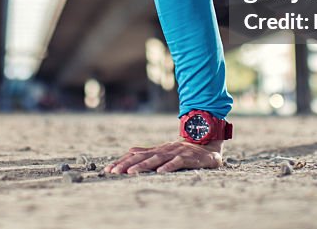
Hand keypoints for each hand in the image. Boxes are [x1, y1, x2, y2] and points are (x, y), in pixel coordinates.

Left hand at [104, 139, 223, 174]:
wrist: (207, 145)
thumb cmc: (184, 150)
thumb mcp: (164, 150)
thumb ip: (148, 151)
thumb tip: (130, 150)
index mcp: (156, 150)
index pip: (136, 156)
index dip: (122, 162)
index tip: (108, 169)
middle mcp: (163, 151)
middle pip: (142, 158)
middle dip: (127, 165)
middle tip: (114, 171)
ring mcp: (175, 153)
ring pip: (157, 159)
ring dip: (143, 166)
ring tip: (131, 172)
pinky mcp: (188, 157)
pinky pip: (177, 162)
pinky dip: (169, 166)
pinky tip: (160, 172)